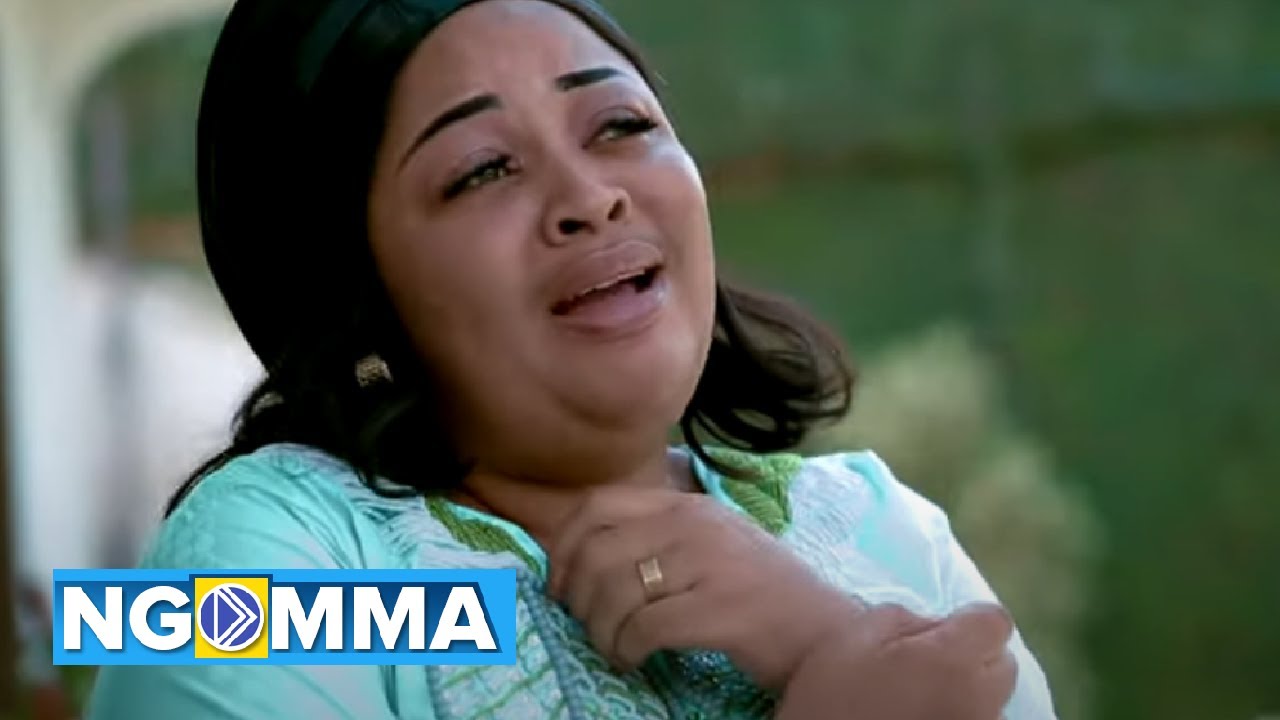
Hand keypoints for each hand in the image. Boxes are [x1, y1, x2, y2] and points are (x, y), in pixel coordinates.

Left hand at [546, 485, 861, 689]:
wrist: (828, 632)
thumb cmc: (764, 594)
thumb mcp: (710, 544)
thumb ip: (657, 538)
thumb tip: (580, 556)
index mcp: (687, 504)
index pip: (598, 505)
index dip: (563, 546)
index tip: (559, 585)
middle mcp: (695, 524)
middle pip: (597, 552)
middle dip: (576, 597)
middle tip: (586, 625)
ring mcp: (710, 564)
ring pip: (614, 592)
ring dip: (600, 631)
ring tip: (614, 648)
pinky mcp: (721, 609)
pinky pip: (643, 628)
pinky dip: (626, 650)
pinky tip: (634, 661)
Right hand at [774, 602, 1018, 719]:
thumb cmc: (831, 695)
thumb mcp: (855, 636)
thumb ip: (906, 619)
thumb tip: (936, 627)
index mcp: (953, 660)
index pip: (995, 622)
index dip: (970, 621)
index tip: (941, 632)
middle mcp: (978, 700)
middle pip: (1003, 665)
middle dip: (975, 658)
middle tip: (929, 667)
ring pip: (992, 702)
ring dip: (968, 695)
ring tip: (922, 701)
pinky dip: (958, 717)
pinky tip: (922, 718)